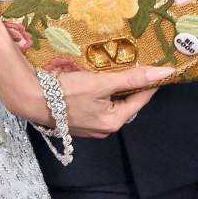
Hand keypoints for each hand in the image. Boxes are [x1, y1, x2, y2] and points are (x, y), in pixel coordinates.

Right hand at [24, 64, 174, 137]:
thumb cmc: (67, 92)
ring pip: (111, 106)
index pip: (140, 100)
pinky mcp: (79, 123)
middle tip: (132, 68)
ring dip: (114, 91)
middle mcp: (104, 130)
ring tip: (113, 74)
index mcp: (113, 122)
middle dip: (130, 87)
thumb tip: (164, 73)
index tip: (155, 69)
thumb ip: (132, 77)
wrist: (33, 99)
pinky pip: (98, 109)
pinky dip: (101, 96)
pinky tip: (94, 85)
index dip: (149, 83)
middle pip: (126, 104)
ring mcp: (91, 129)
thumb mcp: (102, 82)